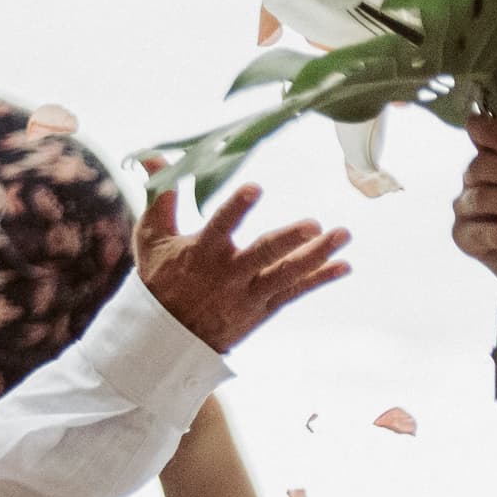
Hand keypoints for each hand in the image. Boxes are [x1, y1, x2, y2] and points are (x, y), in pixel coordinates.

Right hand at [137, 184, 352, 352]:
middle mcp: (229, 274)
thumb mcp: (152, 238)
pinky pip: (295, 292)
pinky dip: (320, 279)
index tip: (255, 188)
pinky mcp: (263, 309)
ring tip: (343, 235)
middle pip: (263, 255)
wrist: (166, 338)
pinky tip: (344, 265)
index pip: (220, 226)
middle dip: (289, 240)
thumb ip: (160, 197)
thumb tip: (152, 157)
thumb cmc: (159, 281)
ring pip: (287, 274)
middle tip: (314, 225)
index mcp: (202, 253)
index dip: (236, 208)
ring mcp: (249, 294)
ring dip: (317, 256)